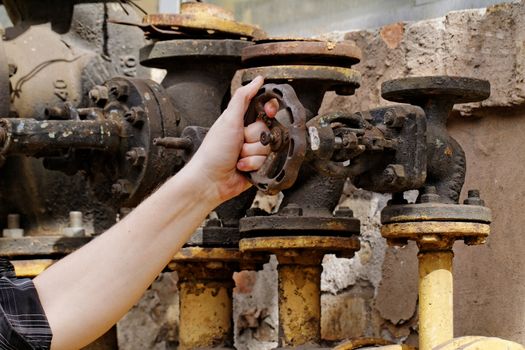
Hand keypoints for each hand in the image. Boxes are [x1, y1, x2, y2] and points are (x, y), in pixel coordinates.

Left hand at [187, 76, 278, 203]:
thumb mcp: (228, 119)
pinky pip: (267, 162)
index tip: (267, 113)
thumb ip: (242, 98)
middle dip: (253, 138)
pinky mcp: (257, 166)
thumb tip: (257, 80)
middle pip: (268, 129)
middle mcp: (248, 134)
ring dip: (252, 154)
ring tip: (238, 157)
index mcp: (241, 120)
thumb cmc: (213, 151)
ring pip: (268, 147)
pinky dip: (253, 165)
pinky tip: (241, 167)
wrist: (210, 180)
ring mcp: (253, 150)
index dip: (269, 110)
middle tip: (239, 142)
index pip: (265, 109)